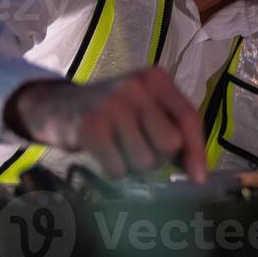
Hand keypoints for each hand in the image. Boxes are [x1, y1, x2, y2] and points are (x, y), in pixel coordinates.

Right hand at [4, 68, 207, 182]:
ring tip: (120, 148)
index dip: (197, 150)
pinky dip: (114, 170)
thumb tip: (198, 172)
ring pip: (145, 161)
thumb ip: (174, 129)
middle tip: (141, 149)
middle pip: (169, 143)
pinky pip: (118, 169)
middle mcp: (136, 86)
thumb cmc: (114, 111)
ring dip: (134, 166)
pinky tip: (105, 153)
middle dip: (160, 157)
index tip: (199, 177)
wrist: (58, 105)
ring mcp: (111, 105)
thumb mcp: (146, 107)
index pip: (189, 117)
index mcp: (156, 79)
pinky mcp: (89, 127)